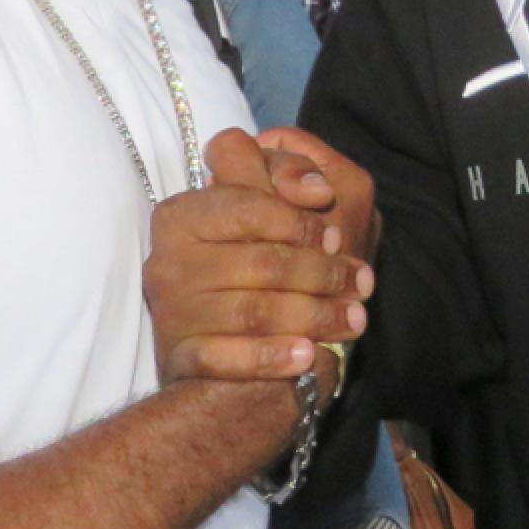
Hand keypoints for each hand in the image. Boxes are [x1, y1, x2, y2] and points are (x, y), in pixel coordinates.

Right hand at [144, 129, 372, 387]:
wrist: (222, 345)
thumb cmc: (257, 250)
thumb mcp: (269, 194)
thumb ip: (289, 170)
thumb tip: (318, 190)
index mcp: (184, 215)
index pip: (247, 207)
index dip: (299, 221)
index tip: (336, 238)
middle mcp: (168, 261)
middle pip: (261, 263)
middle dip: (320, 274)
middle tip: (359, 283)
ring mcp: (173, 312)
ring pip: (253, 312)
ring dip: (313, 316)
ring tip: (352, 320)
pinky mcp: (181, 356)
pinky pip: (225, 359)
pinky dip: (270, 357)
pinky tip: (308, 355)